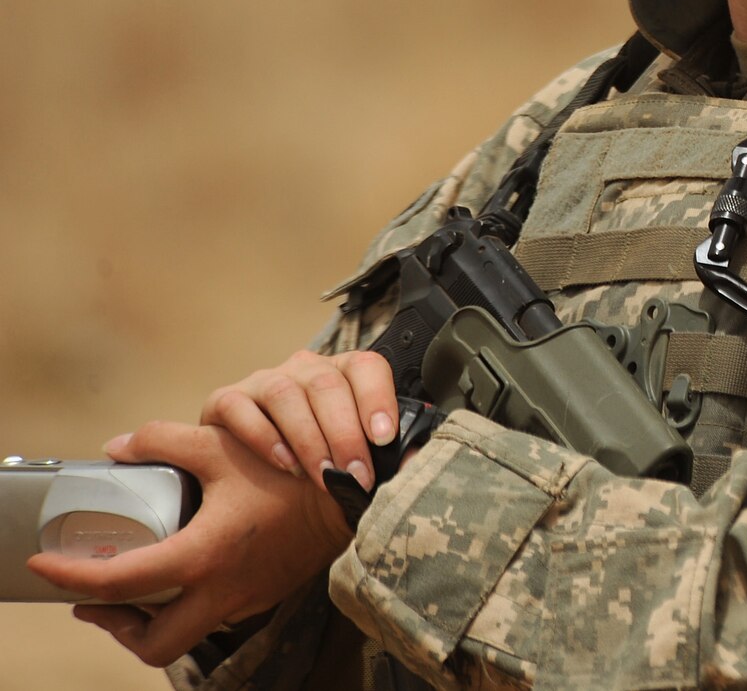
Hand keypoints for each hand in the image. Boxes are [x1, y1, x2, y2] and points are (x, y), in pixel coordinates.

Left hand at [27, 421, 352, 667]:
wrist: (360, 492)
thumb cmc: (296, 468)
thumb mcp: (225, 445)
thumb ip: (168, 442)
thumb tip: (121, 445)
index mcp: (201, 557)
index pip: (115, 585)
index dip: (71, 577)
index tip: (47, 564)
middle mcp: (220, 591)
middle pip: (151, 645)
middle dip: (116, 626)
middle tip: (95, 597)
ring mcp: (245, 599)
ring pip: (181, 635)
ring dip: (150, 618)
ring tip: (135, 583)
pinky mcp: (263, 595)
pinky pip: (212, 614)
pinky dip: (187, 601)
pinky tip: (188, 567)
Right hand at [200, 349, 397, 491]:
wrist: (252, 471)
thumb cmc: (315, 455)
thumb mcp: (349, 450)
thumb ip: (379, 452)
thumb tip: (414, 465)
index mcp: (342, 373)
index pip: (366, 366)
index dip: (377, 399)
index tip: (385, 438)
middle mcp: (303, 369)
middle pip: (326, 385)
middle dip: (345, 433)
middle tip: (356, 475)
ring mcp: (263, 381)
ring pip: (286, 394)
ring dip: (308, 438)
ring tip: (323, 475)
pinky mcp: (225, 400)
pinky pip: (240, 409)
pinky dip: (264, 438)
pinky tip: (284, 465)